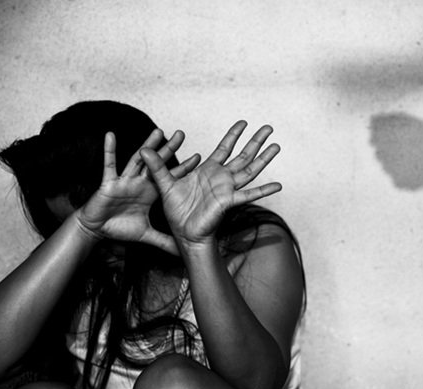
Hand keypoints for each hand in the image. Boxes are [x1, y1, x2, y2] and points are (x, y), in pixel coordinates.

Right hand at [76, 129, 199, 254]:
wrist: (97, 230)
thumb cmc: (119, 228)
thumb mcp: (147, 235)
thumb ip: (164, 241)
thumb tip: (181, 252)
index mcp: (150, 192)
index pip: (170, 178)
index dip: (183, 168)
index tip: (199, 157)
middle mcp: (139, 183)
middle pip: (157, 163)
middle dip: (169, 149)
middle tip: (182, 134)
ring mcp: (125, 180)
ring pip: (138, 160)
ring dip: (147, 145)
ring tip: (158, 131)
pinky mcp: (109, 183)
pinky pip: (109, 164)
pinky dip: (109, 150)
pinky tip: (110, 135)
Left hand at [140, 121, 281, 246]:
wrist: (183, 233)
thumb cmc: (177, 211)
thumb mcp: (164, 183)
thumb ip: (156, 165)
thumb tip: (144, 148)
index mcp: (208, 171)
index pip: (224, 148)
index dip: (233, 135)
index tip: (243, 122)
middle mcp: (222, 178)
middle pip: (243, 156)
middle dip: (255, 142)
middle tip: (269, 128)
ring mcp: (228, 189)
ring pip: (249, 170)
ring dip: (263, 159)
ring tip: (277, 146)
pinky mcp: (228, 202)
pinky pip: (249, 195)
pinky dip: (264, 190)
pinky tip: (278, 185)